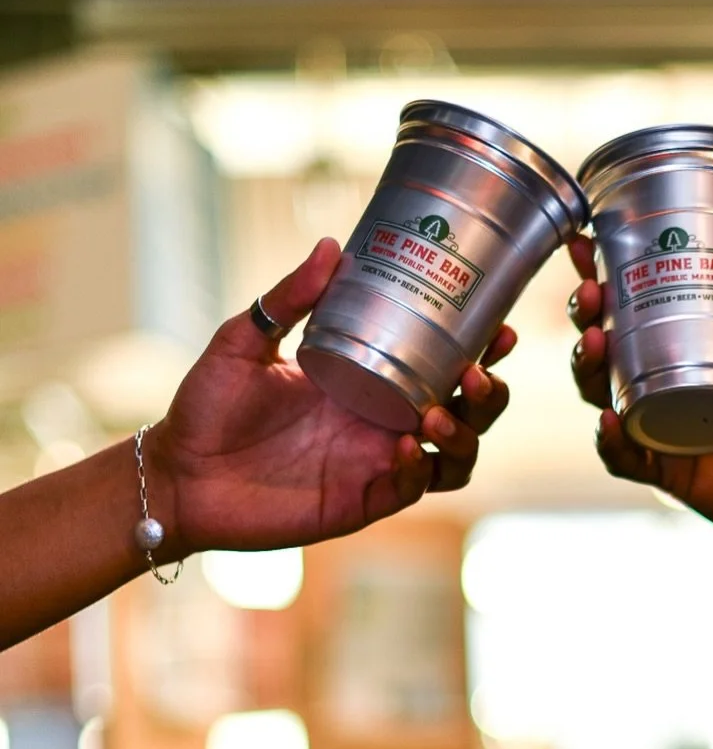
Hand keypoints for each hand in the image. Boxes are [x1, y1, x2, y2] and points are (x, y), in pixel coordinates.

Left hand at [148, 239, 514, 556]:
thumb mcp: (245, 340)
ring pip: (455, 457)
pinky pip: (411, 489)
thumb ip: (289, 298)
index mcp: (369, 379)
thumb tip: (331, 246)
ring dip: (465, 435)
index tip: (497, 328)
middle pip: (467, 413)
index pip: (441, 364)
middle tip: (478, 371)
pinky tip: (405, 447)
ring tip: (439, 413)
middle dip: (489, 395)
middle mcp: (383, 422)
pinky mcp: (361, 502)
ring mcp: (376, 464)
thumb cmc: (207, 408)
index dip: (480, 351)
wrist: (179, 474)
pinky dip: (419, 469)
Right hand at [567, 238, 712, 545]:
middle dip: (586, 315)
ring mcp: (658, 425)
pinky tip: (609, 421)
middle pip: (603, 346)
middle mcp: (661, 383)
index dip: (602, 275)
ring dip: (587, 366)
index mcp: (685, 347)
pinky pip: (625, 457)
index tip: (587, 243)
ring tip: (594, 341)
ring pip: (602, 395)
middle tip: (590, 291)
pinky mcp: (664, 468)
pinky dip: (611, 442)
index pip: (633, 306)